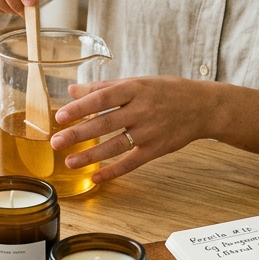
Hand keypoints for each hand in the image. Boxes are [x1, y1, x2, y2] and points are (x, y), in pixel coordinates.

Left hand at [49, 76, 211, 183]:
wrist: (203, 107)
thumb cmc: (166, 91)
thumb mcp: (137, 82)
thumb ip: (104, 87)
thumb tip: (73, 90)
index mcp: (135, 89)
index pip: (102, 99)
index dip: (80, 108)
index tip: (60, 116)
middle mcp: (142, 110)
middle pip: (105, 124)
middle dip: (78, 134)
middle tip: (55, 143)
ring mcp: (150, 132)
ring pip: (116, 146)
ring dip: (91, 156)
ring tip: (70, 162)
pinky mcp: (156, 149)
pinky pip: (132, 163)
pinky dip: (113, 171)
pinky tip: (95, 177)